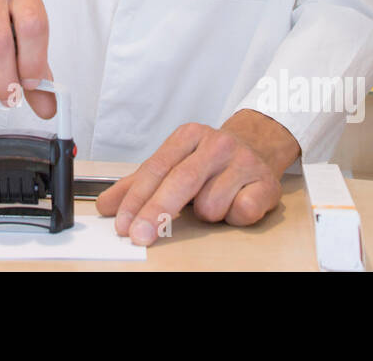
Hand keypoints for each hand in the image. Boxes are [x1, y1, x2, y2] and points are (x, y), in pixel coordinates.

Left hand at [95, 110, 299, 245]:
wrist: (259, 145)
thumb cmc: (209, 160)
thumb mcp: (171, 163)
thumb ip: (137, 185)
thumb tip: (106, 207)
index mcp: (188, 136)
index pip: (156, 169)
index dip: (136, 199)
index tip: (122, 224)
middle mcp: (216, 144)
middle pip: (180, 182)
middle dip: (156, 213)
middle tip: (140, 236)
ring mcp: (244, 161)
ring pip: (211, 204)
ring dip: (206, 213)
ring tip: (212, 201)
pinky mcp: (266, 182)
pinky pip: (241, 212)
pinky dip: (234, 216)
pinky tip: (235, 203)